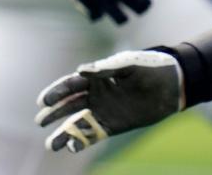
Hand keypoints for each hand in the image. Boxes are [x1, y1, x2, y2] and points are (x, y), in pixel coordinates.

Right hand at [35, 50, 182, 152]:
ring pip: (78, 122)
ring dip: (64, 132)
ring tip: (51, 145)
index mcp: (96, 76)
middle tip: (40, 121)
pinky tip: (72, 147)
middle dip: (54, 113)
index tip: (44, 101)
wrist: (171, 86)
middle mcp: (96, 94)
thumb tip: (80, 71)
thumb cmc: (148, 69)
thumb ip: (104, 69)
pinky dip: (82, 141)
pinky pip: (93, 135)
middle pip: (69, 105)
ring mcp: (103, 111)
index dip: (56, 92)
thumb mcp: (127, 65)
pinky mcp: (113, 126)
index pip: (71, 85)